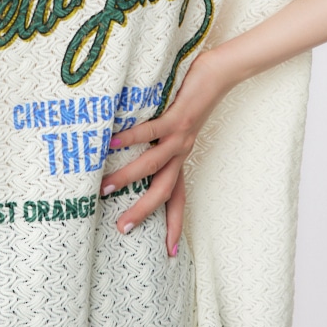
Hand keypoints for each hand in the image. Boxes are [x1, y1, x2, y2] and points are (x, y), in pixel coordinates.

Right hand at [103, 49, 233, 255]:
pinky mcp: (178, 117)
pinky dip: (131, 138)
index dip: (173, 224)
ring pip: (153, 165)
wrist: (222, 74)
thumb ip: (156, 135)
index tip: (169, 253)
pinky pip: (152, 130)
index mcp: (181, 157)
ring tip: (104, 187)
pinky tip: (112, 141)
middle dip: (143, 212)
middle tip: (122, 229)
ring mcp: (180, 136)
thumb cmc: (193, 94)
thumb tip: (126, 142)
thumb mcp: (175, 122)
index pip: (177, 196)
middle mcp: (181, 151)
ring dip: (127, 177)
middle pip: (163, 191)